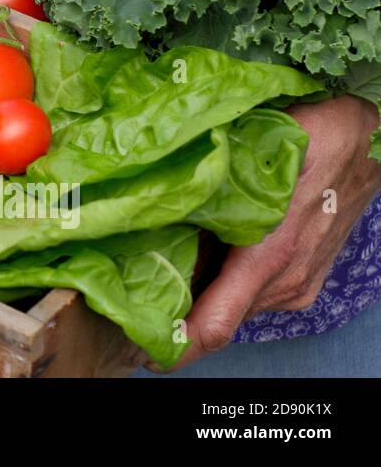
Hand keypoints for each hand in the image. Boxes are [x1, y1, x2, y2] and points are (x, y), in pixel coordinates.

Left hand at [167, 95, 380, 369]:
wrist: (366, 140)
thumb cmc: (311, 140)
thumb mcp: (251, 156)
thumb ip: (206, 188)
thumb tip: (154, 202)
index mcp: (267, 257)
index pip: (215, 325)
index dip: (176, 345)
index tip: (140, 348)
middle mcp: (284, 282)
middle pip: (216, 315)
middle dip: (175, 308)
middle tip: (132, 288)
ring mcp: (296, 284)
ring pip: (233, 303)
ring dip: (199, 290)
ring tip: (160, 261)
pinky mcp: (301, 279)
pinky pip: (252, 291)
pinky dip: (224, 280)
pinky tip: (203, 251)